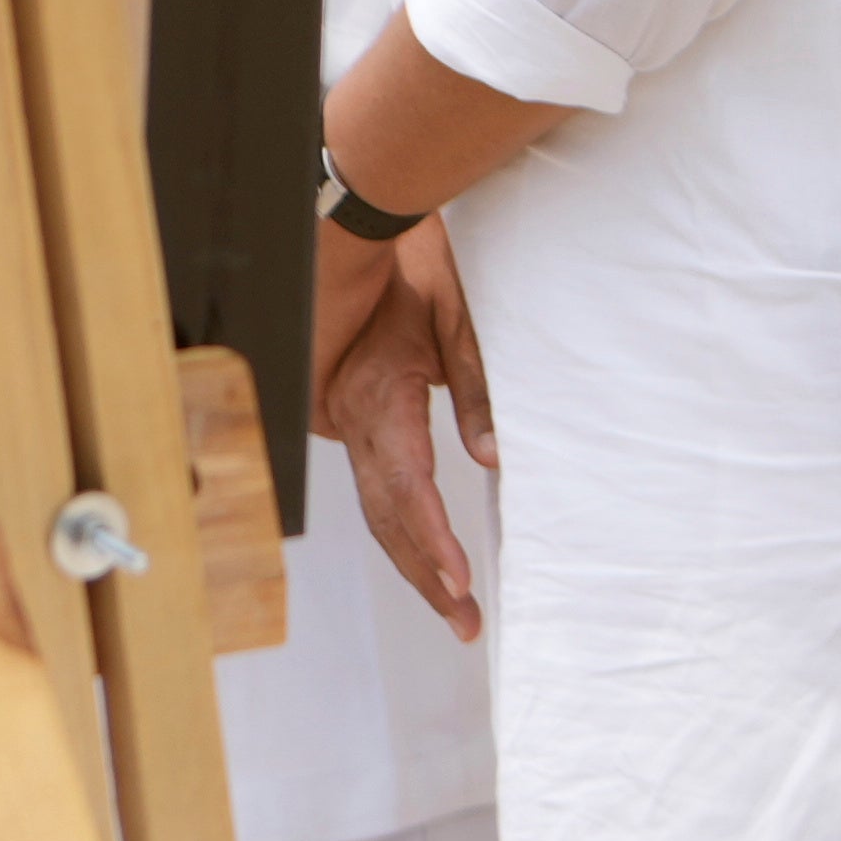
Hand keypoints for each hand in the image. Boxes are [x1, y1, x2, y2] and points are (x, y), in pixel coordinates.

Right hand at [305, 218, 490, 638]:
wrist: (362, 219)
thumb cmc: (414, 262)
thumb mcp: (458, 318)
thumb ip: (479, 389)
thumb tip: (495, 460)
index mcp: (377, 397)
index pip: (407, 487)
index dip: (433, 541)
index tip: (460, 584)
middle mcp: (352, 419)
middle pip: (386, 516)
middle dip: (426, 574)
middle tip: (466, 621)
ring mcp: (345, 419)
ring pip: (375, 507)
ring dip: (412, 559)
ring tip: (453, 604)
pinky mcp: (352, 414)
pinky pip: (374, 482)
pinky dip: (399, 524)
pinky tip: (423, 552)